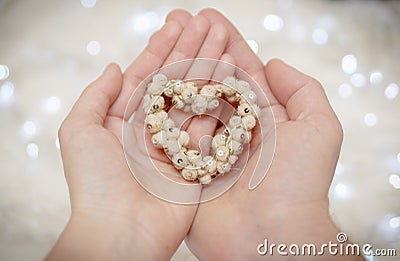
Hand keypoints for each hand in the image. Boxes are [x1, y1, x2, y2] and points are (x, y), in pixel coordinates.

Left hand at [47, 13, 231, 259]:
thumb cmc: (95, 183)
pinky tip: (230, 72)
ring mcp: (177, 142)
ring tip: (223, 38)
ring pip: (196, 96)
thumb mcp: (79, 131)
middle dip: (191, 49)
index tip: (178, 23)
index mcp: (125, 119)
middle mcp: (153, 128)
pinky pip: (211, 123)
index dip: (162, 47)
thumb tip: (113, 67)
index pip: (147, 74)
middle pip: (176, 81)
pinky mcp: (197, 159)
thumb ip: (96, 96)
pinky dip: (220, 97)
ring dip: (209, 66)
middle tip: (209, 22)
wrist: (121, 231)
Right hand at [168, 9, 361, 259]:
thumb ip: (302, 91)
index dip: (227, 42)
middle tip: (178, 19)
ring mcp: (207, 146)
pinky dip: (163, 103)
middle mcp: (233, 130)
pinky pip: (172, 129)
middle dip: (196, 47)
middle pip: (211, 80)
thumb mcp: (319, 129)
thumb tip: (273, 62)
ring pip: (190, 98)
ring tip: (163, 36)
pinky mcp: (185, 165)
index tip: (208, 17)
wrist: (272, 235)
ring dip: (177, 66)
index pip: (241, 71)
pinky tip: (152, 75)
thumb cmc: (298, 183)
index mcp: (262, 119)